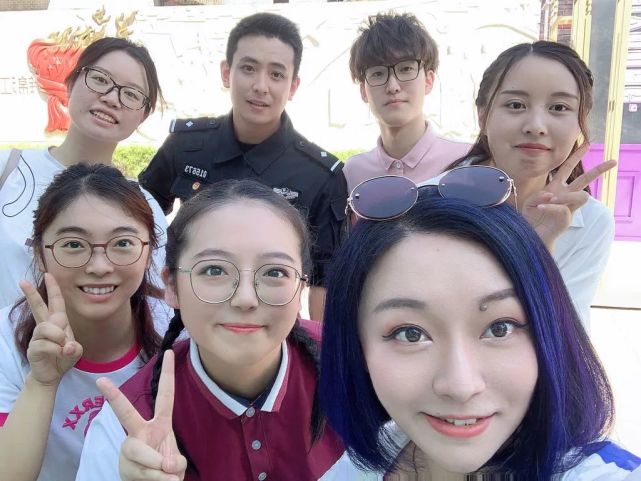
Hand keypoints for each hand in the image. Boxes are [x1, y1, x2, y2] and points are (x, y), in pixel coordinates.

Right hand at [20, 273, 82, 385]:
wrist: (52, 375)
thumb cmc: (63, 358)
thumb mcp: (76, 351)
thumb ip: (75, 347)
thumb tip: (67, 346)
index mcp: (57, 322)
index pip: (55, 302)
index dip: (53, 289)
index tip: (48, 274)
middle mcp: (45, 326)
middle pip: (38, 307)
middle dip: (32, 294)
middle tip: (22, 281)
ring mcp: (37, 337)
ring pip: (48, 328)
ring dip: (59, 337)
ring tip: (63, 347)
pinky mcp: (33, 348)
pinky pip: (46, 344)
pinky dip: (57, 350)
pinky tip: (59, 354)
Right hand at [97, 350, 185, 480]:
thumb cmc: (166, 471)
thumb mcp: (176, 465)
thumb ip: (174, 463)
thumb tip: (165, 466)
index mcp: (160, 425)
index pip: (165, 396)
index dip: (168, 374)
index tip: (167, 352)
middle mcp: (141, 433)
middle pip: (127, 415)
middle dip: (114, 397)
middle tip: (101, 381)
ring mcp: (128, 449)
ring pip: (139, 452)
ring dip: (157, 468)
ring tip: (166, 476)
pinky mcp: (123, 466)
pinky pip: (141, 471)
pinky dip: (156, 479)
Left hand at [521, 143, 616, 248]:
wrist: (530, 234)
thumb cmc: (530, 216)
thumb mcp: (530, 201)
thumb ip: (540, 195)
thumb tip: (553, 195)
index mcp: (556, 187)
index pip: (567, 168)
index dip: (575, 156)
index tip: (586, 144)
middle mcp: (565, 195)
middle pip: (585, 179)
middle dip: (599, 169)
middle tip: (613, 161)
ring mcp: (568, 207)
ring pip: (583, 196)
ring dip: (566, 196)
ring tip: (551, 200)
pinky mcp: (567, 218)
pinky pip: (562, 207)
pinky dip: (551, 206)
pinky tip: (542, 207)